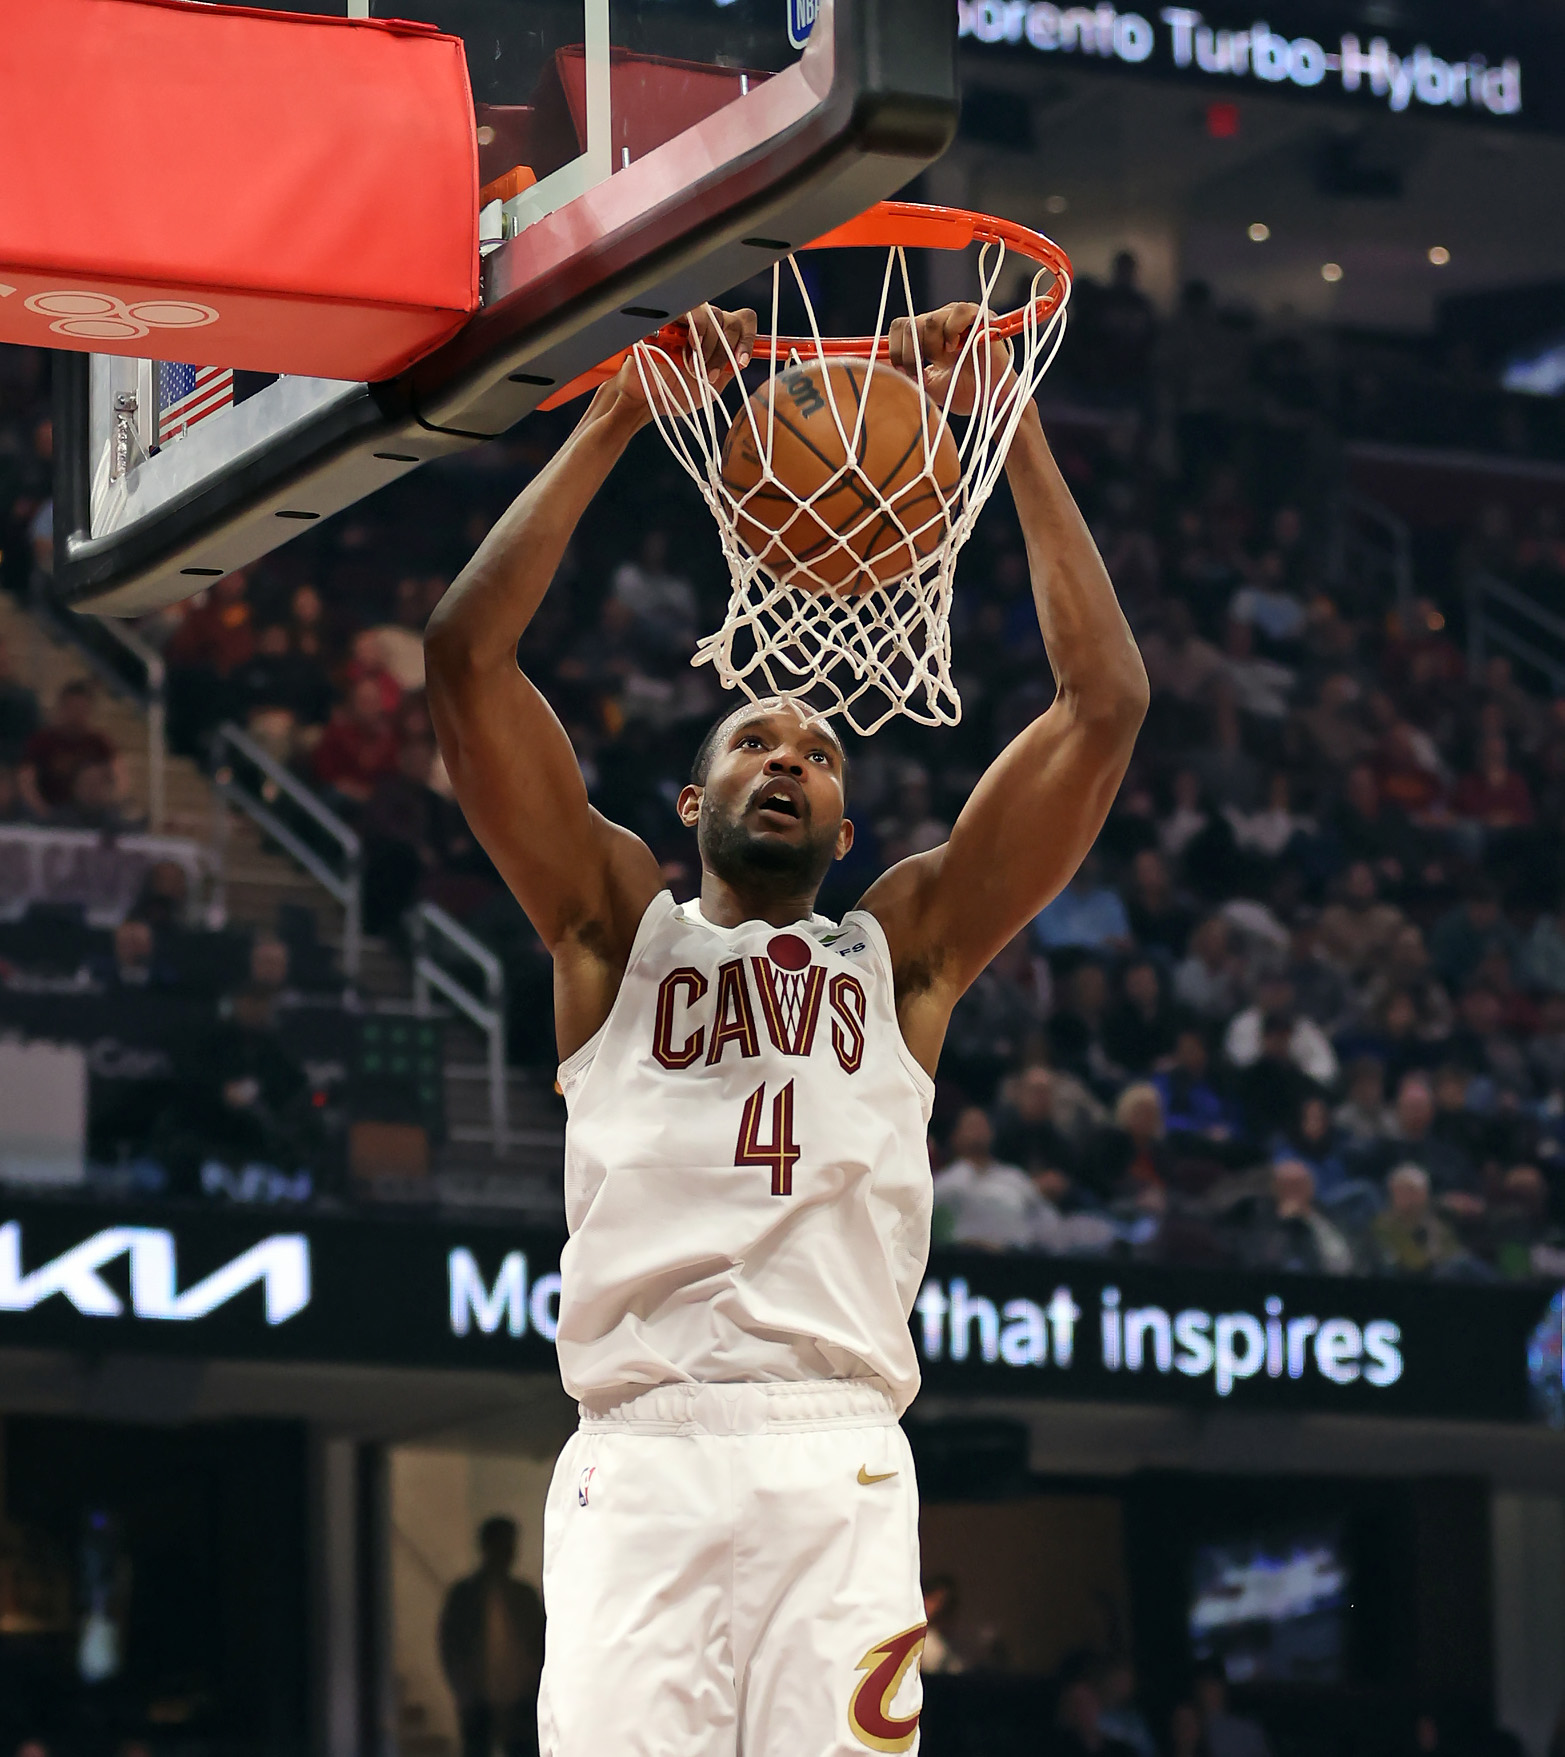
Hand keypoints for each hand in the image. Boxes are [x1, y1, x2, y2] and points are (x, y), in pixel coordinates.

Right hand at [614, 303, 756, 413]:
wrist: (646, 400)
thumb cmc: (675, 393)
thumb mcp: (710, 387)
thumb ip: (727, 369)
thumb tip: (741, 358)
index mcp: (719, 338)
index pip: (743, 322)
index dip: (747, 340)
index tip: (740, 362)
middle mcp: (704, 325)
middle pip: (728, 319)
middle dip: (723, 350)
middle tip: (709, 373)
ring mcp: (684, 319)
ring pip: (709, 312)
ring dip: (707, 341)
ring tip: (693, 365)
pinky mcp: (665, 318)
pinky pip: (684, 310)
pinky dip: (691, 328)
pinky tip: (688, 346)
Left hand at [888, 301, 1015, 418]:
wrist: (989, 402)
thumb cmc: (962, 393)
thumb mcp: (925, 385)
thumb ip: (905, 372)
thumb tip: (878, 366)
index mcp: (926, 335)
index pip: (899, 327)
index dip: (896, 350)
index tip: (905, 372)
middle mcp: (940, 320)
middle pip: (909, 323)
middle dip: (911, 353)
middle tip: (923, 372)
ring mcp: (958, 316)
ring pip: (930, 320)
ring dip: (933, 346)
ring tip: (945, 361)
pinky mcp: (980, 316)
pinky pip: (958, 312)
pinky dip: (953, 331)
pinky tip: (957, 349)